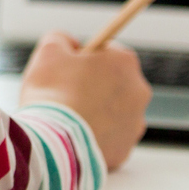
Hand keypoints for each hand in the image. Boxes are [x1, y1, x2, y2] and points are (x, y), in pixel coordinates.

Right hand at [17, 31, 150, 171]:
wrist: (53, 143)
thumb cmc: (53, 92)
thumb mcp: (49, 50)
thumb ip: (61, 39)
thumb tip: (69, 44)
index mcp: (125, 63)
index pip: (108, 51)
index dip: (86, 56)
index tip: (70, 65)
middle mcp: (139, 92)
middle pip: (114, 81)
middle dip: (94, 84)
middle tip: (65, 91)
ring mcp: (135, 123)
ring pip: (113, 111)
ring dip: (96, 111)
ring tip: (68, 117)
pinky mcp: (125, 150)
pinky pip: (109, 137)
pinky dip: (94, 135)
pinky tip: (74, 135)